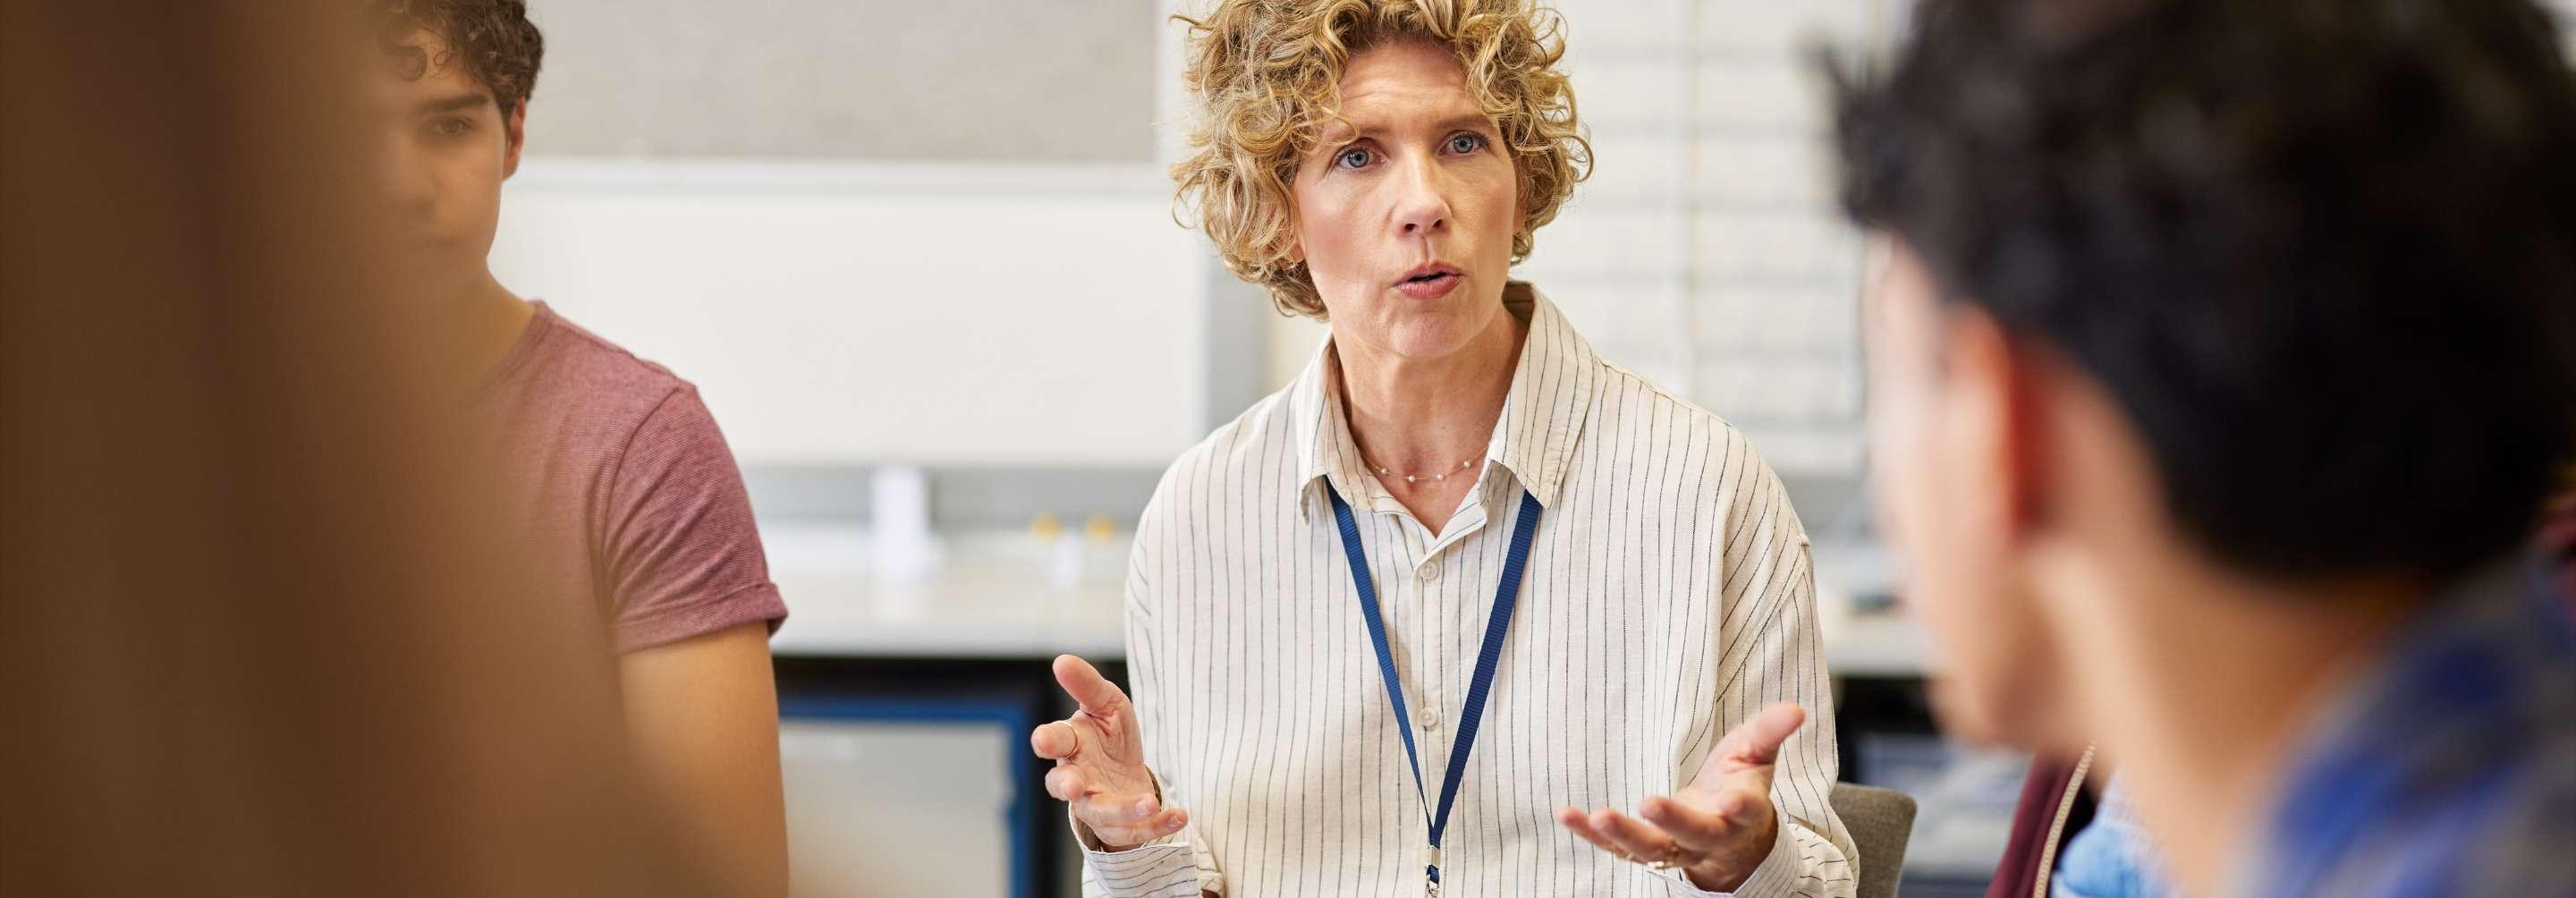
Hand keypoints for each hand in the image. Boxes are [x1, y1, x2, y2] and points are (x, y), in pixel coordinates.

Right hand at [1030, 654, 1187, 851]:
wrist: (1127, 775)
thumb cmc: (1109, 736)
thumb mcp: (1106, 704)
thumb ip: (1087, 685)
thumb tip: (1062, 661)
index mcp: (1071, 745)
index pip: (1053, 741)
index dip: (1046, 740)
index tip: (1042, 739)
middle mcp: (1076, 778)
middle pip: (1063, 785)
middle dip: (1066, 785)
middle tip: (1073, 786)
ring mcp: (1096, 806)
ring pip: (1102, 812)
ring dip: (1123, 810)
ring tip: (1148, 803)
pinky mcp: (1120, 827)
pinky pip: (1137, 831)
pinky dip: (1159, 825)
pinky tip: (1180, 815)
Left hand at [1556, 703, 1805, 891]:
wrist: (1730, 840)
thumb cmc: (1740, 788)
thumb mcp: (1757, 757)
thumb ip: (1771, 732)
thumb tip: (1796, 709)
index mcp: (1741, 813)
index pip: (1745, 813)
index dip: (1740, 809)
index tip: (1732, 802)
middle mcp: (1710, 838)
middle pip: (1693, 836)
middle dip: (1673, 822)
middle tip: (1650, 803)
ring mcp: (1676, 849)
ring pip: (1652, 852)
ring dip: (1624, 836)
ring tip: (1599, 815)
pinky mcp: (1647, 851)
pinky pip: (1615, 848)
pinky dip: (1590, 835)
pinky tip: (1567, 815)